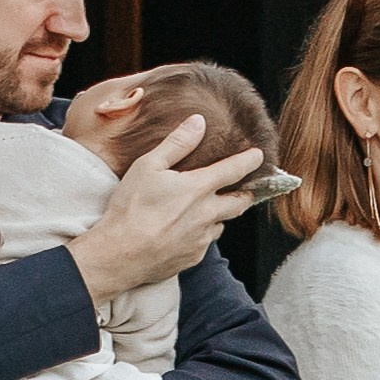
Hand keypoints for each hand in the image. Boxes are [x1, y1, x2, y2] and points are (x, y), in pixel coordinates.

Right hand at [76, 111, 263, 302]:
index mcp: (198, 188)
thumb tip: (198, 123)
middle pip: (240, 203)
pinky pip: (205, 242)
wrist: (120, 254)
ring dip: (219, 216)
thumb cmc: (130, 208)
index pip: (234, 170)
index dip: (250, 161)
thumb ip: (176, 143)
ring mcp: (202, 239)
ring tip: (208, 210)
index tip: (259, 156)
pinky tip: (185, 231)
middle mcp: (207, 214)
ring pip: (221, 224)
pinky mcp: (194, 257)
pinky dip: (201, 234)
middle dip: (247, 194)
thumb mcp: (148, 166)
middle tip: (248, 188)